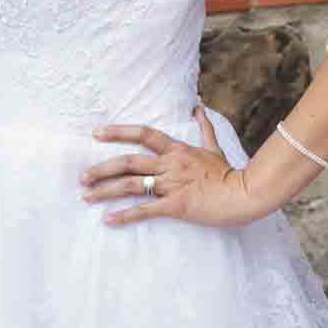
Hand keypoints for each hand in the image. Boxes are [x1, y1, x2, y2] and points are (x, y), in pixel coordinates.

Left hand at [80, 104, 260, 228]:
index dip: (118, 132)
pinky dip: (125, 215)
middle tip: (81, 177)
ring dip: (105, 190)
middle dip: (101, 168)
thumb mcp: (214, 147)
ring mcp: (172, 184)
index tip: (96, 132)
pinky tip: (108, 219)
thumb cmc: (229, 173)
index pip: (143, 133)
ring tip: (86, 196)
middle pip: (128, 162)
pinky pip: (145, 210)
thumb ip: (204, 128)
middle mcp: (170, 164)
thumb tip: (198, 108)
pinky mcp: (176, 205)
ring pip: (131, 184)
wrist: (246, 193)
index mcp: (176, 149)